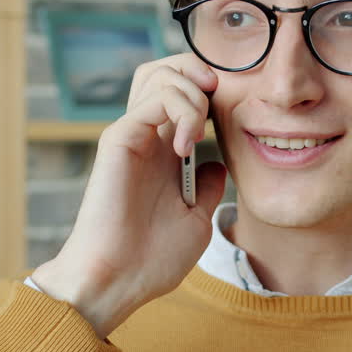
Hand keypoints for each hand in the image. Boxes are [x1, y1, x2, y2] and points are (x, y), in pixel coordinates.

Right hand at [31, 54, 227, 337]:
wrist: (118, 281)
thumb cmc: (151, 261)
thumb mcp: (196, 220)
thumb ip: (207, 188)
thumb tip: (219, 165)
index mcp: (163, 153)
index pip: (183, 93)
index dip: (210, 90)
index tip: (233, 115)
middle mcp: (147, 137)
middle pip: (166, 69)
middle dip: (199, 71)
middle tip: (217, 100)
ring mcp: (131, 135)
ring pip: (159, 74)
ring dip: (192, 92)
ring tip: (198, 131)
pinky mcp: (119, 139)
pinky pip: (154, 98)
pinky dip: (181, 110)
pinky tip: (186, 146)